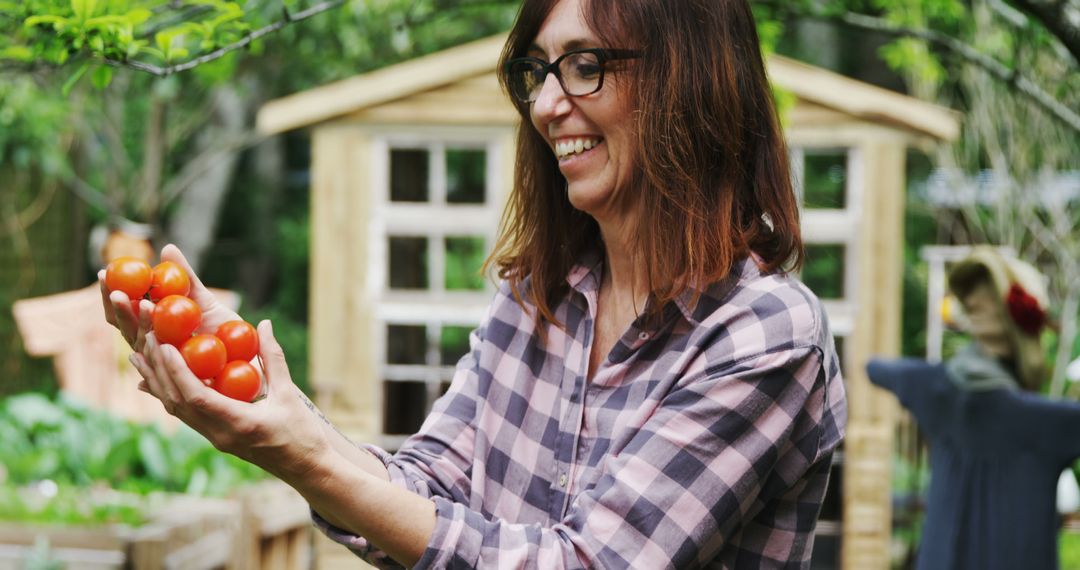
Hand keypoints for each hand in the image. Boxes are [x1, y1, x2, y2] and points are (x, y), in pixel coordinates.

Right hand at [100, 244, 240, 352]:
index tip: (103, 272)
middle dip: (118, 310)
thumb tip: (166, 248)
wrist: (249, 354)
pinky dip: (162, 351)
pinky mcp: (183, 378)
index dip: (109, 295)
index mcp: (151, 330)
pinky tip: (159, 335)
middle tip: (116, 290)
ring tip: (144, 304)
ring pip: (144, 345)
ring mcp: (165, 365)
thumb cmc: (223, 327)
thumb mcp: (203, 298)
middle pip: (125, 329)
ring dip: (140, 325)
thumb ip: (184, 276)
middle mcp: (153, 348)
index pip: (121, 313)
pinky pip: (168, 365)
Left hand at [130, 320, 331, 481]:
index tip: (165, 345)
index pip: (197, 397)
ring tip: (138, 356)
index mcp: (238, 423)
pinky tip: (153, 382)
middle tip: (146, 339)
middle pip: (178, 402)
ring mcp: (215, 439)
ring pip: (176, 410)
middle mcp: (219, 434)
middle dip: (158, 370)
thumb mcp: (290, 393)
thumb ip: (273, 358)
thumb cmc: (302, 433)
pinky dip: (168, 394)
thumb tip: (263, 324)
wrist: (304, 468)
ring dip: (156, 382)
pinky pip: (185, 415)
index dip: (177, 371)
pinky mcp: (215, 438)